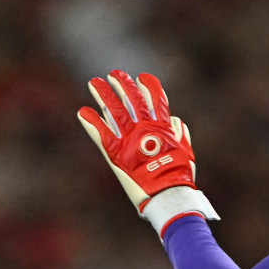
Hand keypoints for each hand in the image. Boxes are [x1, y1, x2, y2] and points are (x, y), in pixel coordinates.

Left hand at [76, 69, 218, 234]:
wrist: (167, 195)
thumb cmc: (179, 176)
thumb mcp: (185, 150)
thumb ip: (179, 133)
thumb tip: (174, 120)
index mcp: (162, 128)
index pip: (156, 100)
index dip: (150, 87)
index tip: (143, 77)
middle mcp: (144, 129)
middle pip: (131, 100)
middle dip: (123, 84)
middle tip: (114, 74)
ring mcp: (129, 140)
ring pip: (113, 111)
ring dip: (103, 95)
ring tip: (94, 83)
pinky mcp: (116, 154)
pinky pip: (101, 134)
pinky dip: (91, 123)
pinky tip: (82, 112)